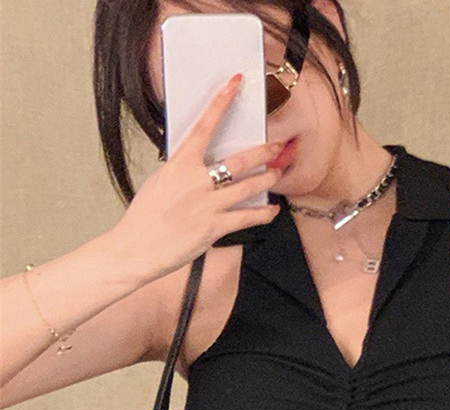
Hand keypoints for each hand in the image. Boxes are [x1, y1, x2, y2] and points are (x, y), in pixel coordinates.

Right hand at [109, 73, 284, 282]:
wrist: (135, 248)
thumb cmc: (144, 218)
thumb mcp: (159, 183)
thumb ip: (182, 172)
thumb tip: (199, 166)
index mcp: (178, 165)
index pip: (203, 126)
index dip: (220, 103)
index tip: (234, 84)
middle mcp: (195, 182)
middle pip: (238, 161)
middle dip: (262, 151)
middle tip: (276, 146)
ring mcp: (207, 205)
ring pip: (248, 187)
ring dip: (267, 179)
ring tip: (277, 174)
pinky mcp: (214, 228)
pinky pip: (247, 218)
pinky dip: (264, 214)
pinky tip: (272, 210)